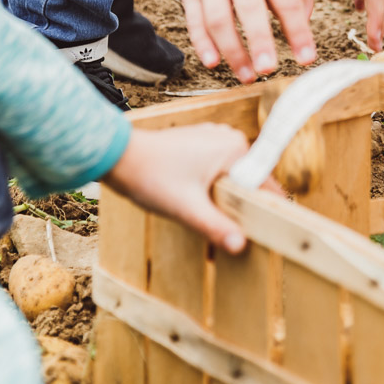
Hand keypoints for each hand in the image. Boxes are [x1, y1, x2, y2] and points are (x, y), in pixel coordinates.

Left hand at [103, 122, 251, 254]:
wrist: (118, 156)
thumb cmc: (151, 176)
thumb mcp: (187, 208)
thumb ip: (215, 226)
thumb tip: (240, 245)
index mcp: (235, 149)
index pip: (265, 186)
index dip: (263, 213)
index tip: (261, 235)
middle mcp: (230, 138)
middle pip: (247, 183)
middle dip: (239, 209)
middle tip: (227, 236)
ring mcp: (214, 139)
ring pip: (231, 179)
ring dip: (224, 201)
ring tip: (209, 220)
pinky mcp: (200, 144)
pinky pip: (217, 172)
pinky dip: (212, 190)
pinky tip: (198, 205)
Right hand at [155, 0, 314, 77]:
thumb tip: (300, 33)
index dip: (297, 30)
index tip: (307, 57)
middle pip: (249, 8)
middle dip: (260, 41)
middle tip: (270, 69)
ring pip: (218, 18)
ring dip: (232, 50)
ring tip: (247, 76)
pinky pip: (194, 18)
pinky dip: (202, 43)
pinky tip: (213, 62)